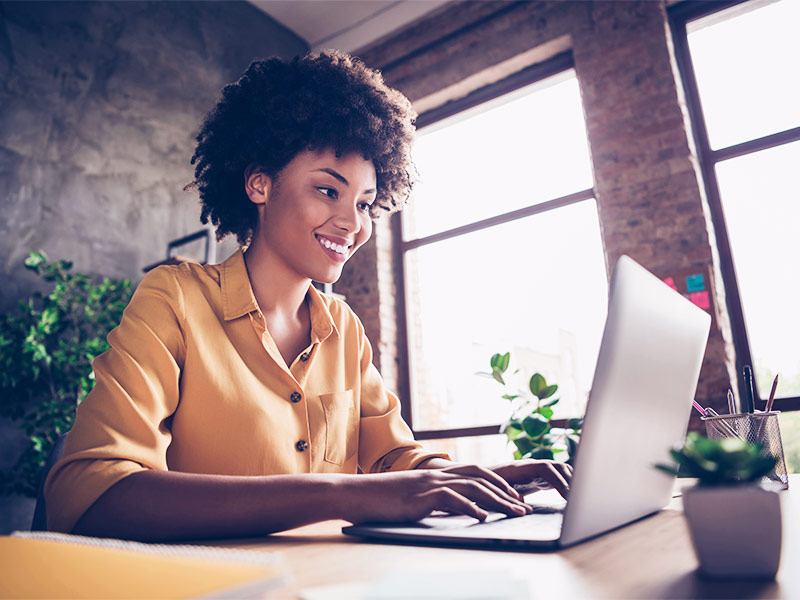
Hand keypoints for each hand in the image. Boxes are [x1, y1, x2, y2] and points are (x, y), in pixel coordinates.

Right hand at [341, 463, 532, 523]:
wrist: (355, 494)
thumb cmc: (380, 499)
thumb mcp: (412, 497)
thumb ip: (432, 499)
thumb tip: (451, 510)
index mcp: (436, 474)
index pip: (476, 472)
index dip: (498, 483)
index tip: (515, 497)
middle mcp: (436, 475)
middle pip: (481, 479)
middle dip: (506, 493)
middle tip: (524, 508)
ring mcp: (428, 484)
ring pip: (472, 488)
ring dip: (497, 502)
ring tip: (514, 514)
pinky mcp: (419, 497)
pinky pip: (450, 499)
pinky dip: (469, 507)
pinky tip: (482, 518)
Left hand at [489, 459, 572, 498]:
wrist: (481, 480)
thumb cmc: (487, 487)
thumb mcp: (496, 492)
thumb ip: (509, 496)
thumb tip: (522, 504)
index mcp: (521, 468)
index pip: (546, 468)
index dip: (558, 480)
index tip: (568, 495)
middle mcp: (531, 466)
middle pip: (557, 467)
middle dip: (570, 481)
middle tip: (579, 499)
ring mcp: (536, 470)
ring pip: (559, 470)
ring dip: (571, 481)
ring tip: (579, 498)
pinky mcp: (539, 477)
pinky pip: (557, 476)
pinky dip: (567, 483)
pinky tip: (572, 496)